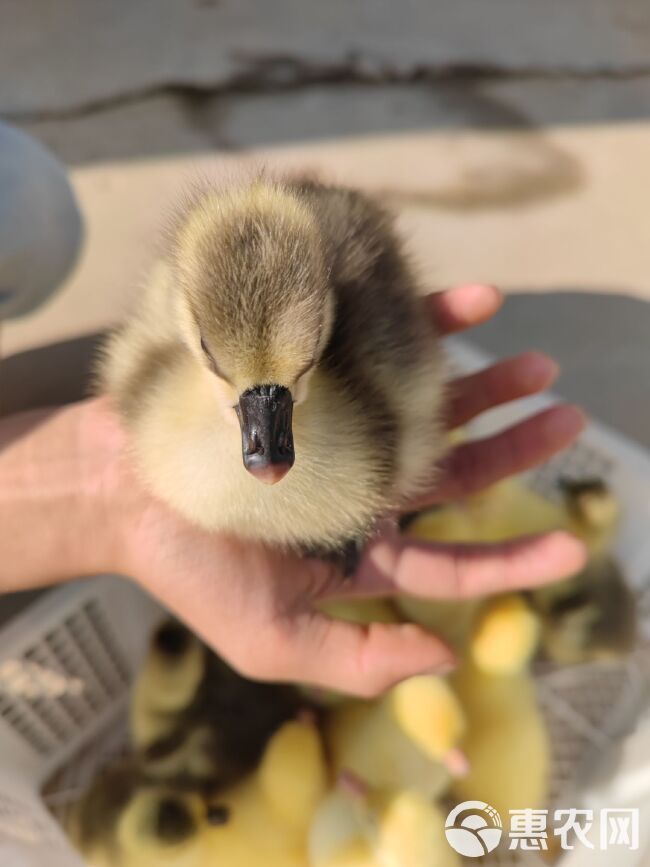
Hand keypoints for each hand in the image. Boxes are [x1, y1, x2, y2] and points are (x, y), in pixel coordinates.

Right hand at [114, 284, 585, 695]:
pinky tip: (477, 300)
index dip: (513, 559)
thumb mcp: (272, 641)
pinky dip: (431, 325)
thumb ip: (359, 660)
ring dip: (488, 387)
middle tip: (567, 420)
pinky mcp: (320, 380)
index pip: (451, 561)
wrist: (120, 487)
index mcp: (357, 552)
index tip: (573, 543)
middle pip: (456, 474)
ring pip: (431, 410)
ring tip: (539, 368)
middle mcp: (362, 490)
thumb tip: (448, 657)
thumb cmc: (191, 567)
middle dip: (516, 450)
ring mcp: (345, 431)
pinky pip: (386, 348)